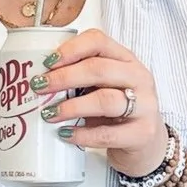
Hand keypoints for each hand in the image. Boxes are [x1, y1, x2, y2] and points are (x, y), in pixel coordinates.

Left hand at [29, 29, 167, 177]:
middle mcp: (138, 78)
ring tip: (49, 113)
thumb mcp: (104, 88)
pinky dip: (82, 134)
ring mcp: (144, 106)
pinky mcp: (141, 133)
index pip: (98, 41)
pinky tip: (65, 134)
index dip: (70, 49)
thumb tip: (38, 79)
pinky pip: (108, 133)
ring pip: (105, 100)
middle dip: (64, 77)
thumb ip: (80, 79)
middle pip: (99, 69)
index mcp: (125, 60)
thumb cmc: (118, 113)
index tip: (47, 62)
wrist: (148, 144)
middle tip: (40, 87)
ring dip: (71, 106)